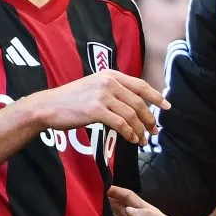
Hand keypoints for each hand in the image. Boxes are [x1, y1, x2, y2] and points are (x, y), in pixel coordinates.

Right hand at [29, 70, 168, 144]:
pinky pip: (120, 124)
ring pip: (131, 115)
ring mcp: (102, 95)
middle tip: (154, 131)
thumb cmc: (70, 100)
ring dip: (140, 130)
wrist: (48, 106)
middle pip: (138, 102)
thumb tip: (132, 105)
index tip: (166, 107)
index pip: (140, 85)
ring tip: (142, 140)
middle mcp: (108, 82)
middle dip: (149, 119)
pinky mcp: (96, 110)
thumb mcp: (93, 87)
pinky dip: (129, 133)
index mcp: (109, 74)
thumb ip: (112, 91)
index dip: (156, 96)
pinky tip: (131, 140)